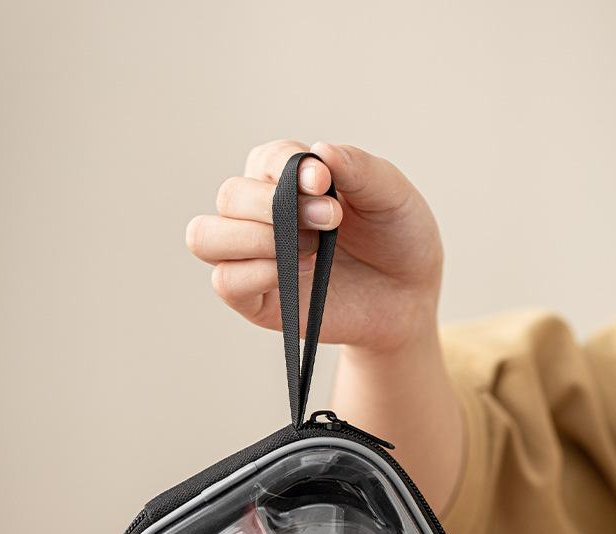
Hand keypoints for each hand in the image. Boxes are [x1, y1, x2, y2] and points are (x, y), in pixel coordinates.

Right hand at [186, 139, 442, 352]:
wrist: (409, 297)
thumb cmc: (397, 240)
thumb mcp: (392, 195)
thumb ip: (358, 168)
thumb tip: (319, 151)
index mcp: (287, 179)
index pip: (265, 160)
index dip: (286, 167)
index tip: (324, 182)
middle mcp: (261, 215)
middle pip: (230, 195)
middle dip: (275, 205)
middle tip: (331, 220)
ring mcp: (254, 258)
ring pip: (206, 236)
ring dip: (252, 237)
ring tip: (308, 248)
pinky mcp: (256, 300)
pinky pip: (226, 281)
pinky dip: (254, 271)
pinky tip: (297, 271)